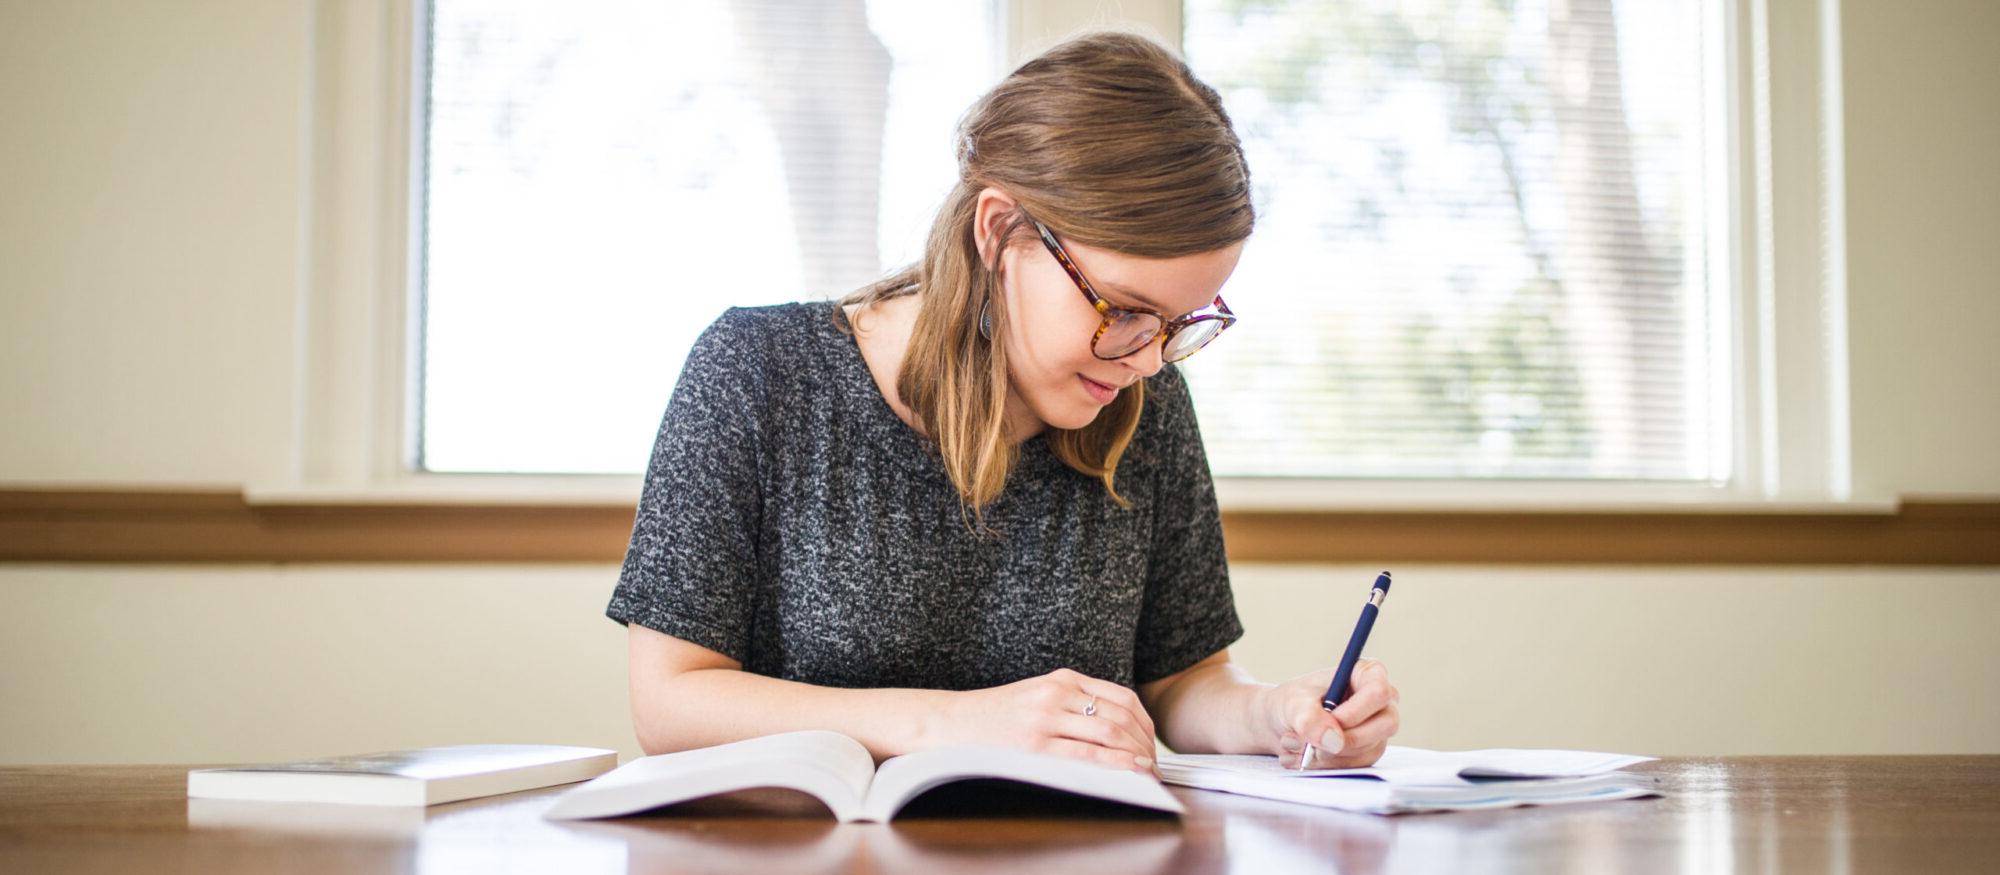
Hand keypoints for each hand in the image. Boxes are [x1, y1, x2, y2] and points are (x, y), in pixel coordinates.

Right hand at [938, 668, 1159, 777]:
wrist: (951, 722)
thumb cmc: (995, 715)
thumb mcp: (1037, 695)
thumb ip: (1072, 702)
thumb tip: (1114, 728)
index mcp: (1062, 679)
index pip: (1121, 697)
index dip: (1145, 723)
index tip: (1151, 743)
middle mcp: (1058, 693)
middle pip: (1121, 716)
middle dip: (1145, 744)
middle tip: (1155, 765)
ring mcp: (1047, 717)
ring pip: (1109, 733)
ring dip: (1136, 755)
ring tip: (1147, 773)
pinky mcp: (1035, 744)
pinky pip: (1087, 754)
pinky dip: (1115, 764)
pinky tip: (1129, 772)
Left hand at [1260, 658, 1399, 768]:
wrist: (1280, 725)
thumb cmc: (1291, 703)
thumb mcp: (1293, 703)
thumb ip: (1310, 718)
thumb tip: (1334, 740)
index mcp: (1367, 675)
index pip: (1378, 692)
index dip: (1355, 711)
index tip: (1330, 719)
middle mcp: (1380, 703)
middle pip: (1385, 724)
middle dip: (1345, 739)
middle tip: (1312, 741)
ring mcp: (1377, 730)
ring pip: (1369, 750)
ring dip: (1327, 754)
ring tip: (1295, 743)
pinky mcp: (1368, 753)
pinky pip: (1356, 767)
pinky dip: (1325, 766)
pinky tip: (1303, 756)